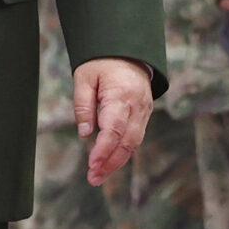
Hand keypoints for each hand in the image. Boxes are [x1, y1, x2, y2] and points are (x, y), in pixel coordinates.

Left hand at [74, 58, 153, 184]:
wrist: (127, 50)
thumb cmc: (102, 63)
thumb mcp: (84, 77)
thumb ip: (83, 105)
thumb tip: (85, 134)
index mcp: (122, 94)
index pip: (114, 129)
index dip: (103, 150)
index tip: (91, 165)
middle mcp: (138, 105)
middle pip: (126, 141)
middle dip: (110, 163)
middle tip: (92, 178)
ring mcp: (144, 110)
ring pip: (134, 143)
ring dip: (116, 162)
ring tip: (98, 176)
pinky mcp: (145, 114)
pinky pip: (135, 137)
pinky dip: (123, 152)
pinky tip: (109, 163)